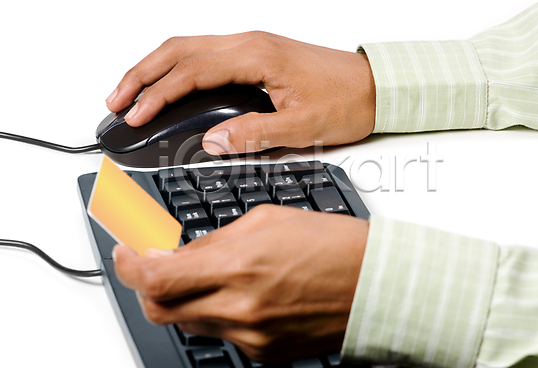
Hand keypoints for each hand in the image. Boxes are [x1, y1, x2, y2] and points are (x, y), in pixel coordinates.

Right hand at [105, 31, 375, 154]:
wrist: (376, 86)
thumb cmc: (347, 101)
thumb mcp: (302, 127)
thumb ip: (253, 134)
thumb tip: (210, 140)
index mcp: (256, 56)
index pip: (190, 72)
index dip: (157, 95)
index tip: (134, 116)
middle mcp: (248, 43)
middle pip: (178, 50)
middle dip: (141, 75)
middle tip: (115, 103)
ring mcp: (250, 46)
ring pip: (187, 48)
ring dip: (154, 68)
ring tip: (130, 93)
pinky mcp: (255, 54)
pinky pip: (204, 54)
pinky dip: (177, 68)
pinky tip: (168, 85)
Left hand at [113, 205, 368, 362]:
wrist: (375, 283)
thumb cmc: (331, 244)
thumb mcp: (267, 219)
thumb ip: (214, 240)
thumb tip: (179, 253)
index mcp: (239, 265)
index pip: (156, 277)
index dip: (128, 265)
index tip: (126, 252)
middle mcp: (239, 308)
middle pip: (160, 309)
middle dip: (147, 286)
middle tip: (157, 263)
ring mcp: (250, 337)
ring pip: (188, 323)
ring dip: (184, 299)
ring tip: (208, 274)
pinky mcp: (264, 354)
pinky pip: (221, 336)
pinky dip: (217, 314)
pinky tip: (239, 294)